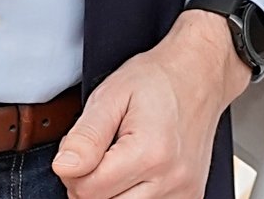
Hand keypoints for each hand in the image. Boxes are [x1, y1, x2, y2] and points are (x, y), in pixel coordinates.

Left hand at [52, 9, 247, 198]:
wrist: (199, 76)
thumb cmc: (157, 80)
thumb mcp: (112, 95)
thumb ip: (86, 136)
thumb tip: (65, 167)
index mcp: (150, 152)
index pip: (87, 190)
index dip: (74, 170)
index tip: (84, 148)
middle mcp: (171, 179)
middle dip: (91, 183)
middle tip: (102, 152)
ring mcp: (183, 193)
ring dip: (112, 191)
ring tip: (120, 160)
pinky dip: (132, 194)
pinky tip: (138, 172)